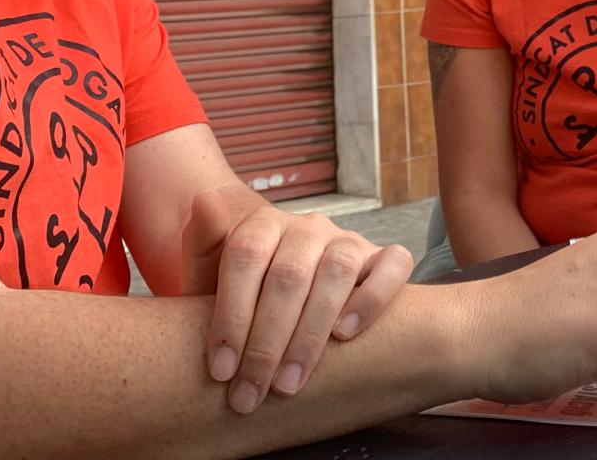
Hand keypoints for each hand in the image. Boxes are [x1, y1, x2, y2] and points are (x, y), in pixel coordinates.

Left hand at [182, 187, 413, 412]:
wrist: (284, 298)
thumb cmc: (243, 297)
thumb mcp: (211, 275)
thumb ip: (204, 242)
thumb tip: (204, 201)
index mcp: (263, 223)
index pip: (245, 256)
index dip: (231, 315)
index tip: (220, 370)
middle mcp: (308, 226)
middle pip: (288, 275)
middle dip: (266, 343)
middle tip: (251, 394)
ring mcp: (347, 240)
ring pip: (337, 272)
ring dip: (310, 334)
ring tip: (288, 384)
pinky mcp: (381, 258)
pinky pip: (392, 266)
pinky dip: (372, 298)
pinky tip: (345, 335)